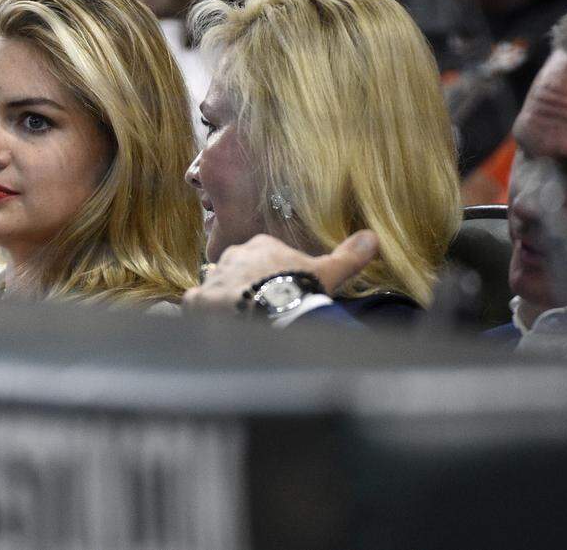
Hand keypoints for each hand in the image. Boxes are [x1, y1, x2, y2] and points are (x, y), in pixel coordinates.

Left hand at [182, 230, 378, 312]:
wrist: (276, 312)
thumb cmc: (302, 290)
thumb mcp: (329, 271)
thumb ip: (349, 254)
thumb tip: (372, 237)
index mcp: (260, 246)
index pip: (259, 257)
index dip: (268, 277)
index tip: (277, 293)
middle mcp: (232, 257)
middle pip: (234, 272)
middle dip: (242, 288)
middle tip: (257, 310)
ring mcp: (213, 278)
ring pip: (214, 289)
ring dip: (222, 304)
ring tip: (238, 323)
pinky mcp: (198, 300)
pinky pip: (194, 306)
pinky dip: (201, 317)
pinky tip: (214, 329)